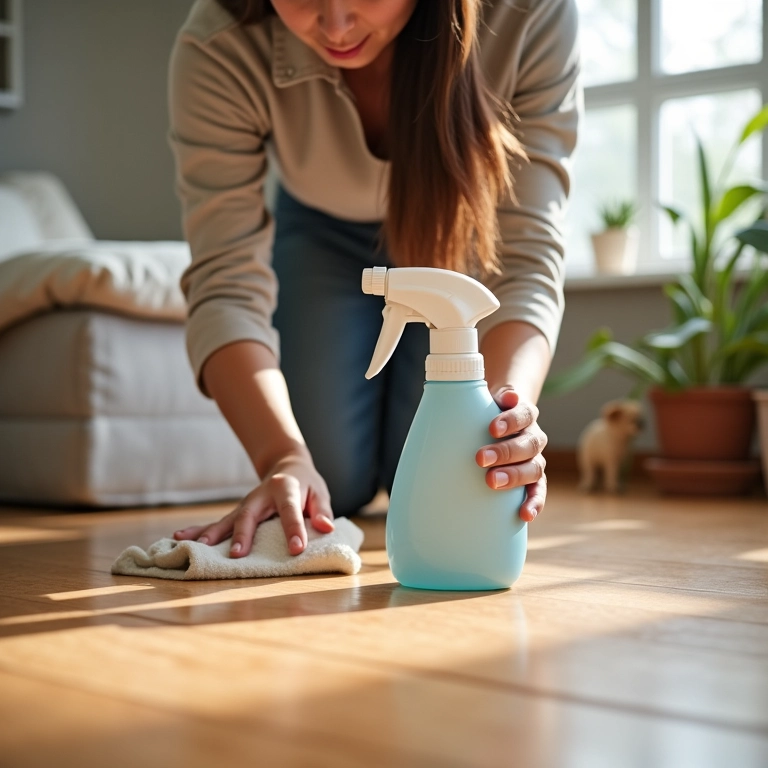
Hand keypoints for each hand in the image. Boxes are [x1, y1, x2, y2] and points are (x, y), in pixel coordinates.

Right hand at [172, 448, 334, 556]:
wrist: (287, 465)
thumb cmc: (307, 485)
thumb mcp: (320, 493)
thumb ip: (322, 511)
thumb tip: (326, 528)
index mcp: (285, 487)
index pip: (290, 510)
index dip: (294, 529)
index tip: (296, 549)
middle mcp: (261, 495)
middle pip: (250, 515)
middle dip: (243, 534)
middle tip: (237, 554)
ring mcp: (246, 504)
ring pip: (227, 519)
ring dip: (212, 534)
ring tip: (198, 547)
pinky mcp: (237, 512)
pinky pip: (217, 523)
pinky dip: (198, 530)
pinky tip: (180, 539)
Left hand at [475, 387, 546, 522]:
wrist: (498, 425)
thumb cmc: (487, 413)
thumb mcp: (487, 401)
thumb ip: (492, 398)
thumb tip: (503, 394)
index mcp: (526, 415)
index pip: (524, 414)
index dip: (511, 420)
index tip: (491, 428)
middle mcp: (534, 437)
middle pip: (528, 444)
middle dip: (505, 452)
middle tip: (480, 458)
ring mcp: (535, 460)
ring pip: (534, 469)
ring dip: (514, 476)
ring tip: (491, 482)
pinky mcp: (534, 480)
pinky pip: (538, 492)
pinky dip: (534, 502)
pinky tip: (524, 514)